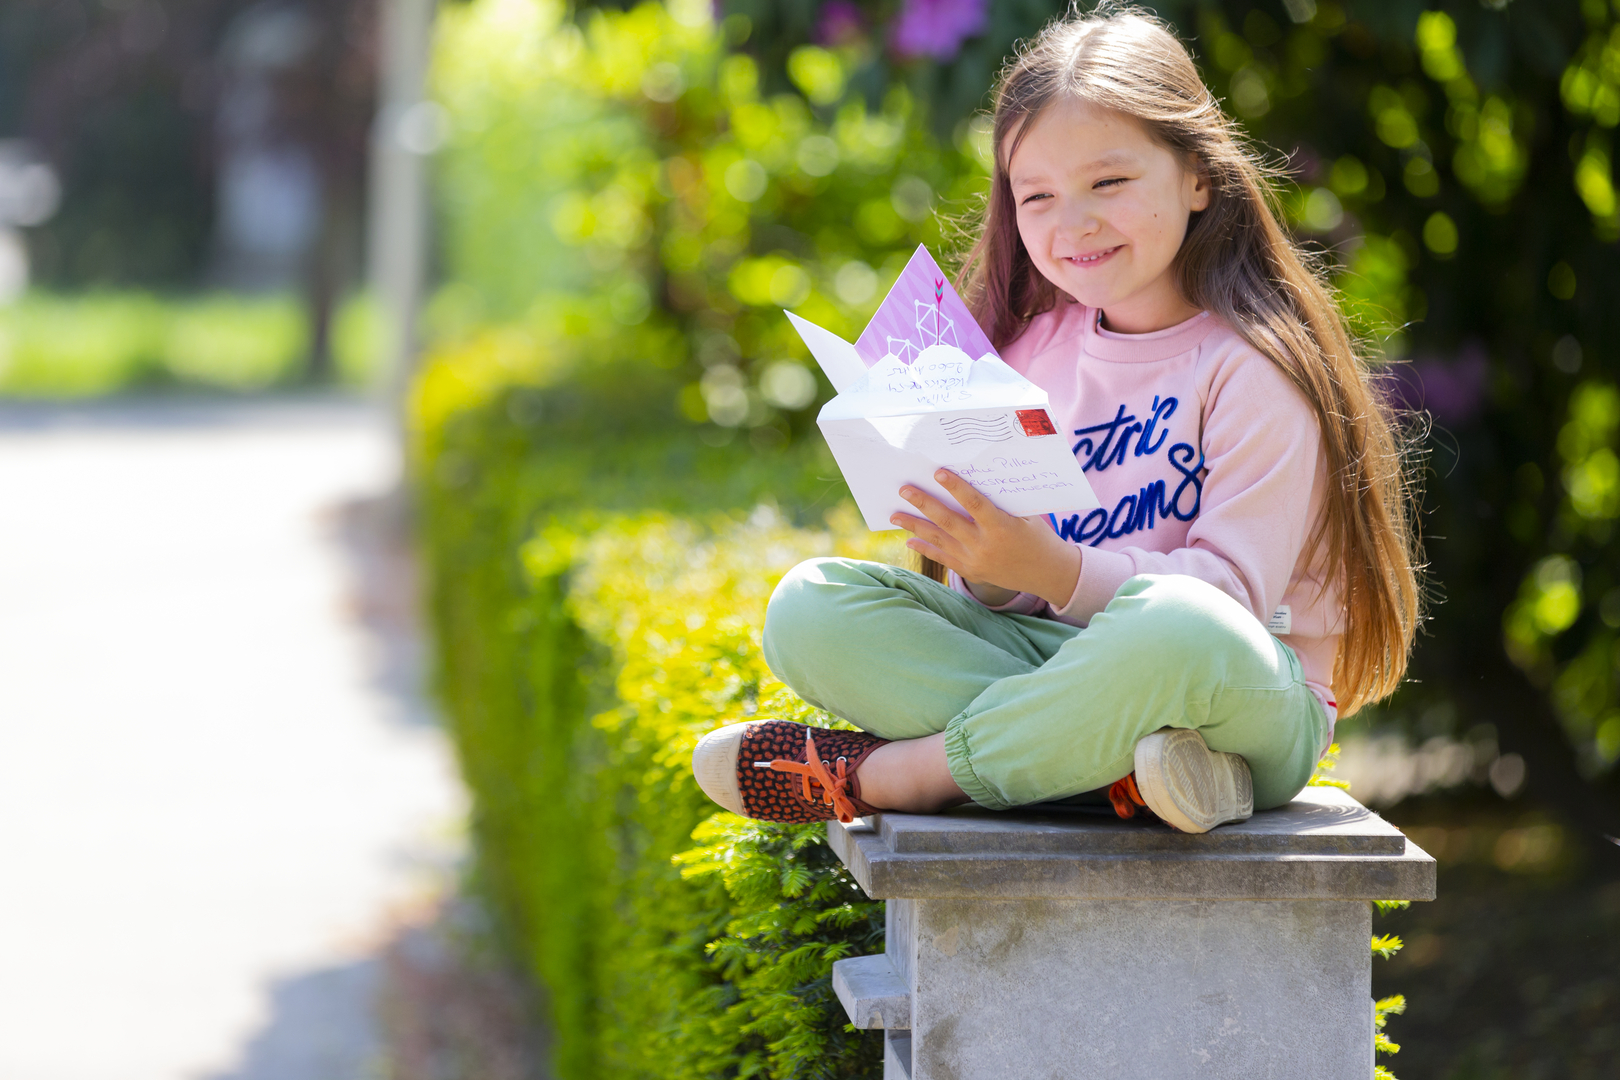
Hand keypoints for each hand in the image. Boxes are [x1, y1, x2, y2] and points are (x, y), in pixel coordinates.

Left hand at [891, 470, 1082, 608]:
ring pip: (939, 541)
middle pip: (947, 522)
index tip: (938, 472)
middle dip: (923, 504)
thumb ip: (999, 502)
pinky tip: (910, 539)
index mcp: (1002, 528)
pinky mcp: (971, 572)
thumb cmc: (1038, 536)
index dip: (955, 487)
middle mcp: (985, 546)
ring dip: (915, 526)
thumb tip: (970, 480)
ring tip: (895, 515)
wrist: (1047, 573)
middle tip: (904, 489)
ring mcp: (975, 561)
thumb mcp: (1025, 515)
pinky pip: (943, 558)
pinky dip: (925, 548)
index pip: (974, 504)